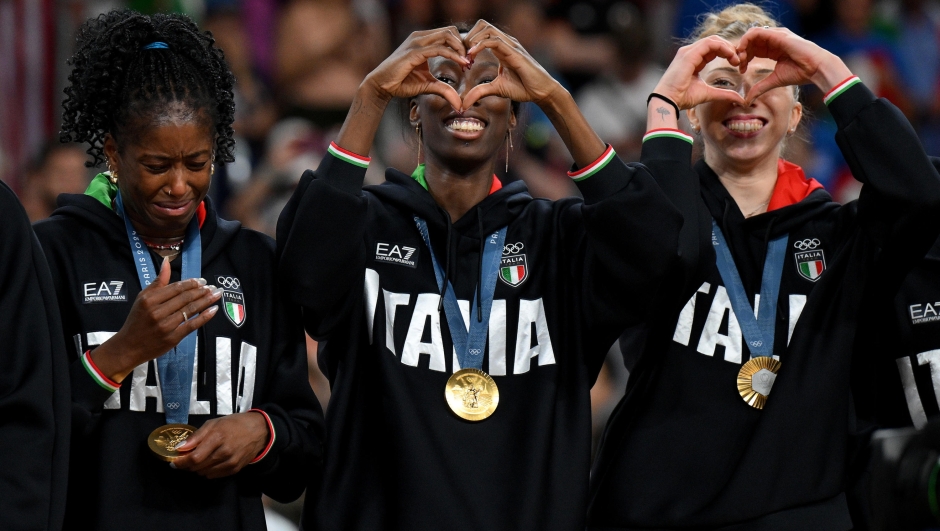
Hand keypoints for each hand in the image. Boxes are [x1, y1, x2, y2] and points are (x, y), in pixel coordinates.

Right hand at [90, 258, 221, 381]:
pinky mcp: (173, 338)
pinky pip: (192, 325)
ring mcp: (166, 325)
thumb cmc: (137, 320)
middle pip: (185, 298)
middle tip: (214, 287)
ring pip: (190, 310)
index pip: (176, 288)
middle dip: (202, 291)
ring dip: (206, 301)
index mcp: (149, 300)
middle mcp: (157, 312)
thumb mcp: (143, 298)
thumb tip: (167, 261)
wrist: (129, 347)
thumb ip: (158, 282)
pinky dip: (204, 316)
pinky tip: (213, 309)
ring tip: (217, 294)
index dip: (191, 283)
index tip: (202, 281)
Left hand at [172, 412, 269, 478]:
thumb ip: (196, 436)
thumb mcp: (213, 423)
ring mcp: (230, 462)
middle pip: (198, 467)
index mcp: (218, 437)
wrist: (258, 431)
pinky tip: (209, 462)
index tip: (174, 461)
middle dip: (187, 465)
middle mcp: (224, 452)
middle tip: (185, 459)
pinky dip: (207, 471)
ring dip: (197, 468)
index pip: (194, 458)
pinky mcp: (234, 469)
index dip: (181, 462)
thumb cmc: (233, 424)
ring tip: (198, 459)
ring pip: (204, 473)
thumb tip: (179, 448)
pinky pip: (213, 476)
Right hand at [361, 26, 467, 110]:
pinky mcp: (414, 52)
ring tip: (467, 63)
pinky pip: (439, 49)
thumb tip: (459, 104)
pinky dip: (453, 55)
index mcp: (423, 41)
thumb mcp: (428, 85)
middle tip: (470, 61)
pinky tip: (461, 64)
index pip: (448, 34)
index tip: (469, 61)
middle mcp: (420, 37)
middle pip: (450, 31)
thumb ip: (444, 90)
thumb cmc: (401, 83)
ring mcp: (416, 42)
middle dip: (464, 44)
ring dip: (460, 48)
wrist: (382, 85)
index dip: (461, 45)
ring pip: (447, 35)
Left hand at [461, 20, 563, 107]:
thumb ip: (480, 92)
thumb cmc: (523, 88)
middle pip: (483, 25)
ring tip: (467, 55)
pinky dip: (480, 45)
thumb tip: (464, 103)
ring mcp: (511, 46)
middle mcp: (505, 43)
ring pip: (488, 29)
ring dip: (473, 39)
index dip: (468, 42)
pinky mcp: (515, 52)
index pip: (481, 33)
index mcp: (501, 49)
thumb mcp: (496, 89)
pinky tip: (472, 55)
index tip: (461, 58)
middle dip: (469, 36)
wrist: (541, 92)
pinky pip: (495, 41)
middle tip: (462, 54)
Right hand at [653, 35, 745, 109]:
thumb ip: (723, 94)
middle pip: (715, 41)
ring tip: (736, 58)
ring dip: (728, 47)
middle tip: (739, 60)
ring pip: (713, 40)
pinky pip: (710, 44)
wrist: (669, 101)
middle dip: (729, 48)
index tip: (737, 64)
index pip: (713, 49)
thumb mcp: (708, 93)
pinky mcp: (689, 54)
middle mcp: (690, 52)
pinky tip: (730, 56)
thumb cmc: (683, 97)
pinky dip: (723, 47)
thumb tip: (739, 99)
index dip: (727, 53)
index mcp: (693, 59)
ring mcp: (688, 52)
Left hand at [736, 26, 851, 101]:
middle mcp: (774, 40)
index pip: (753, 48)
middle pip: (750, 41)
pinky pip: (756, 32)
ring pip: (751, 35)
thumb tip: (747, 100)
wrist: (816, 68)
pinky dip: (746, 41)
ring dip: (742, 46)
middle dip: (741, 52)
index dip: (744, 58)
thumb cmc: (800, 73)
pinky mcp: (777, 35)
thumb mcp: (774, 80)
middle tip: (739, 65)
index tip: (741, 70)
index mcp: (773, 49)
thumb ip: (759, 87)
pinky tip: (744, 53)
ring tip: (741, 60)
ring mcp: (776, 36)